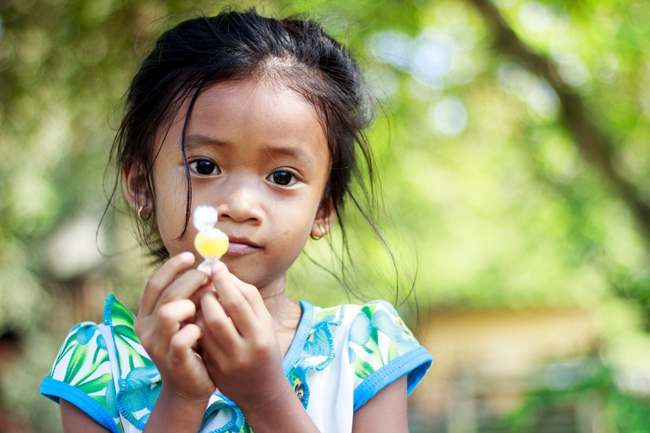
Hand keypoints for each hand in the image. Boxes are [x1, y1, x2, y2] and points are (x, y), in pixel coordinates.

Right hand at [134, 252, 215, 401]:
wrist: (189, 386)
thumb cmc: (190, 346)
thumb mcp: (185, 318)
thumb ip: (188, 297)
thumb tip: (204, 268)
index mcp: (146, 315)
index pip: (154, 283)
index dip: (171, 267)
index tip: (191, 256)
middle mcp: (146, 329)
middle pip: (167, 293)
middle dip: (191, 280)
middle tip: (209, 277)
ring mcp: (157, 346)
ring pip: (169, 312)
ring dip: (191, 303)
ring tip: (205, 306)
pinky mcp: (172, 361)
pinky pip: (182, 337)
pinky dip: (196, 329)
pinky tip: (204, 330)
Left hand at [197, 262, 290, 410]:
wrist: (261, 390)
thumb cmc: (264, 347)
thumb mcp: (265, 323)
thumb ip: (249, 297)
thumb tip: (226, 274)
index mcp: (260, 336)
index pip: (237, 303)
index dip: (223, 281)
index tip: (215, 266)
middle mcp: (242, 351)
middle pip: (215, 316)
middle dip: (207, 296)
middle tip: (207, 286)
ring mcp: (224, 363)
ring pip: (202, 328)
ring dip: (199, 309)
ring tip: (204, 300)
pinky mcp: (211, 369)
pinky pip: (198, 340)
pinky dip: (196, 324)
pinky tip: (200, 317)